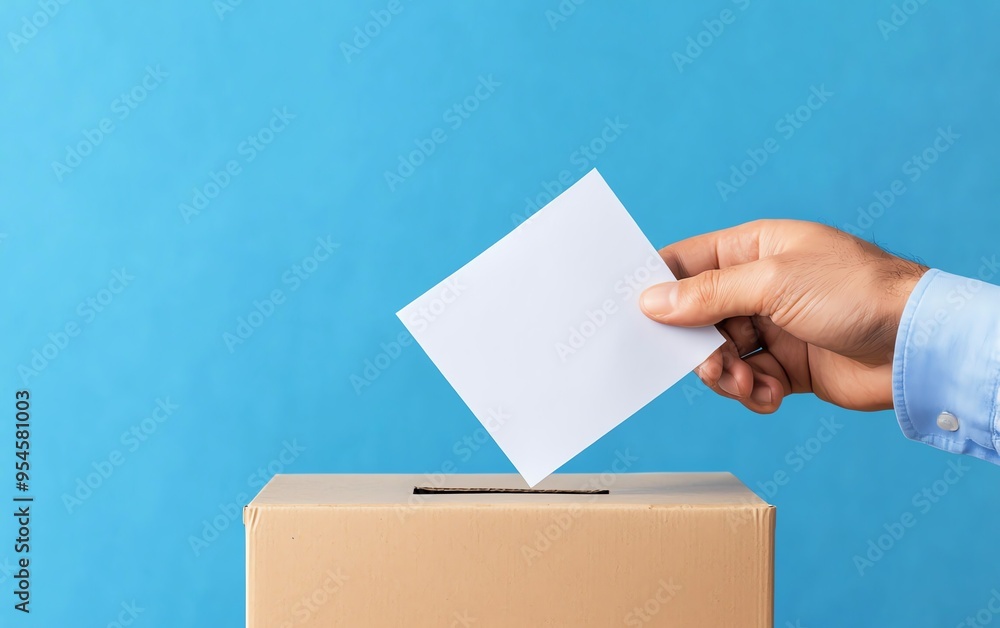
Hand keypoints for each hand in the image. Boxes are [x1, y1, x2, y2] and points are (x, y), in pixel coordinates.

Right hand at [639, 220, 927, 412]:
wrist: (916, 346)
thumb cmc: (855, 293)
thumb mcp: (773, 283)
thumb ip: (708, 294)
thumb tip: (652, 301)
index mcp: (753, 250)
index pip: (687, 262)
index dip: (658, 287)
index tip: (635, 314)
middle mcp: (758, 287)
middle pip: (697, 317)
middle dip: (697, 346)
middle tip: (711, 364)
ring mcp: (773, 327)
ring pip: (719, 355)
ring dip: (725, 375)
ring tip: (749, 383)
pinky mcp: (787, 366)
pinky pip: (748, 381)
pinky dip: (753, 392)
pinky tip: (772, 393)